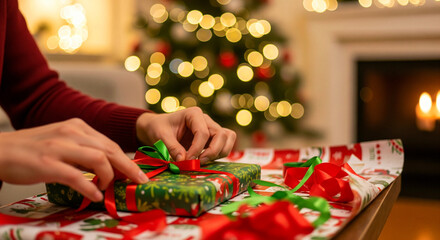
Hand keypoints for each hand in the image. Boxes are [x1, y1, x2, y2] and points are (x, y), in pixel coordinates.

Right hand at [0, 118, 147, 201]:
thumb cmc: (32, 148)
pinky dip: (89, 188)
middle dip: (129, 167)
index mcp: (78, 127)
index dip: (126, 160)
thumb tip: (106, 168)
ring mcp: (60, 147)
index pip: (110, 143)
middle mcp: (72, 133)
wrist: (0, 150)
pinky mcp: (48, 163)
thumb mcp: (62, 141)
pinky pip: (76, 177)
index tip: (138, 172)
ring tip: (108, 188)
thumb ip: (83, 150)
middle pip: (110, 150)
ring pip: (98, 159)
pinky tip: (95, 196)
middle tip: (140, 181)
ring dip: (109, 176)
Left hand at [136, 107, 235, 163]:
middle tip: (198, 162)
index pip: (203, 132)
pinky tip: (206, 159)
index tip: (187, 160)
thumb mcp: (161, 136)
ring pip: (228, 138)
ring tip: (203, 161)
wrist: (158, 127)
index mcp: (193, 114)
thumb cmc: (159, 128)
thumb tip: (184, 161)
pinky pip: (226, 143)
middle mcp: (206, 119)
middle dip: (212, 151)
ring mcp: (211, 128)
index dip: (197, 149)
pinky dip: (220, 153)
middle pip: (220, 134)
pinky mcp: (213, 138)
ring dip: (219, 152)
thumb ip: (172, 147)